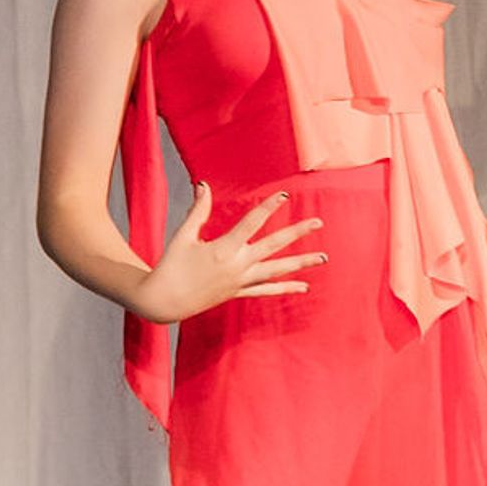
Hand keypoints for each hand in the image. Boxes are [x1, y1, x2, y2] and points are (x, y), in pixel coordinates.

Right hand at [130, 187, 325, 323]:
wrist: (163, 301)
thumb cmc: (171, 265)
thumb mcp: (183, 236)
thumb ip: (197, 210)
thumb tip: (202, 184)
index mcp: (224, 248)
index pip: (252, 222)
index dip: (269, 207)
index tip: (285, 196)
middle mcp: (237, 266)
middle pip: (274, 246)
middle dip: (297, 232)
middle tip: (318, 222)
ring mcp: (240, 281)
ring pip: (277, 270)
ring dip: (301, 263)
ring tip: (323, 258)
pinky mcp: (238, 293)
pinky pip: (267, 290)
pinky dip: (286, 288)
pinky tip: (304, 287)